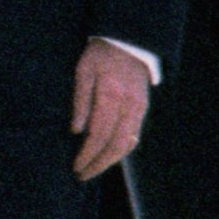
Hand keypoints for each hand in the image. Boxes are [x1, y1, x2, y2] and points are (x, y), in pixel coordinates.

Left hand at [70, 39, 150, 181]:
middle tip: (82, 175)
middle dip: (98, 163)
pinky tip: (108, 156)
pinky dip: (121, 149)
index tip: (76, 166)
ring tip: (93, 169)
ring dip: (110, 161)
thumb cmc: (100, 56)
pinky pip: (134, 135)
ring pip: (127, 144)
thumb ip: (80, 101)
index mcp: (111, 96)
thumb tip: (76, 131)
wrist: (128, 43)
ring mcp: (139, 108)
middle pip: (115, 145)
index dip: (87, 154)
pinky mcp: (143, 109)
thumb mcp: (83, 72)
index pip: (99, 134)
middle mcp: (129, 106)